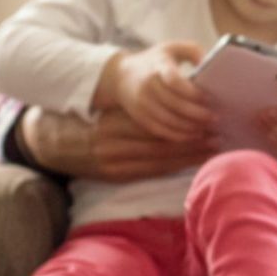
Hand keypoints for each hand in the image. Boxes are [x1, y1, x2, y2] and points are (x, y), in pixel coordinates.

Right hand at [21, 106, 216, 182]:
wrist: (55, 142)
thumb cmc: (93, 119)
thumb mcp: (113, 107)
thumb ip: (141, 107)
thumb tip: (180, 99)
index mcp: (115, 121)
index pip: (158, 123)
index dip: (186, 123)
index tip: (210, 119)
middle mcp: (114, 144)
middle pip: (163, 143)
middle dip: (194, 140)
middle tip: (220, 135)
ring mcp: (114, 162)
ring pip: (161, 159)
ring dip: (190, 155)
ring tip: (214, 148)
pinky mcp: (116, 175)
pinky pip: (152, 171)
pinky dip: (175, 166)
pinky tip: (194, 162)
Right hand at [99, 43, 212, 143]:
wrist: (121, 75)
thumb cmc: (156, 61)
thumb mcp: (172, 48)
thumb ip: (192, 50)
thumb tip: (208, 62)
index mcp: (158, 66)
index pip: (174, 80)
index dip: (192, 92)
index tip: (208, 97)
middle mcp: (147, 85)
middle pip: (173, 104)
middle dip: (196, 113)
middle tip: (215, 117)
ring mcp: (142, 102)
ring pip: (167, 120)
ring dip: (189, 127)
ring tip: (206, 128)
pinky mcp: (140, 116)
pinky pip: (160, 130)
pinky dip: (178, 135)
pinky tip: (193, 135)